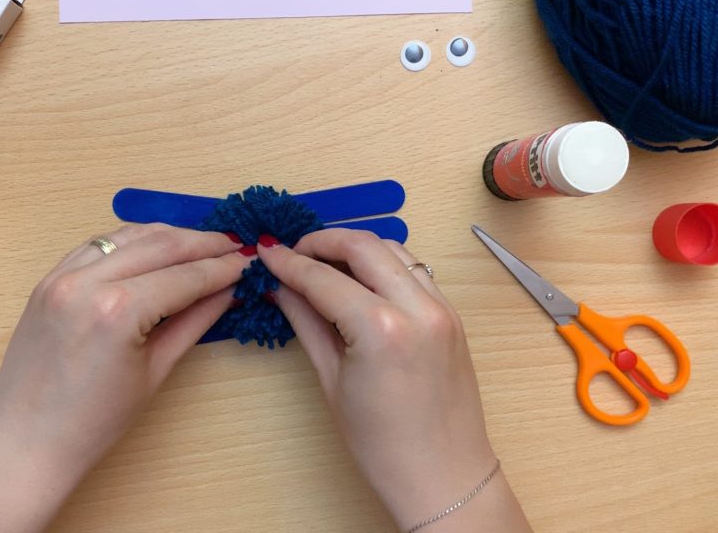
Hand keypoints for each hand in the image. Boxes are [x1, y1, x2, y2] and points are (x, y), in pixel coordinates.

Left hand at [0, 224, 251, 532]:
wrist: (27, 440)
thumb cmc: (94, 422)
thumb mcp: (155, 372)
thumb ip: (193, 322)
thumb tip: (227, 291)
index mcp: (118, 310)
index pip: (185, 276)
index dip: (222, 267)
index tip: (248, 260)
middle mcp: (87, 282)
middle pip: (160, 245)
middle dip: (202, 242)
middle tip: (234, 244)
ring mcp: (62, 276)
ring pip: (127, 235)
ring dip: (168, 234)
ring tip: (201, 241)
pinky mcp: (47, 279)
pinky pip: (96, 245)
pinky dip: (129, 240)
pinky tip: (153, 246)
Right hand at [258, 229, 530, 531]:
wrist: (443, 475)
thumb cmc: (382, 444)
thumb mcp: (332, 381)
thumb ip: (307, 323)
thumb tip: (281, 288)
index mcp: (381, 329)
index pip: (324, 278)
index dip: (288, 262)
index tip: (265, 253)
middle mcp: (417, 307)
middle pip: (363, 245)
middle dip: (322, 241)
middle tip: (292, 251)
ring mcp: (441, 308)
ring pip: (394, 249)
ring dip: (356, 247)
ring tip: (323, 262)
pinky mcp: (452, 314)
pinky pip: (415, 270)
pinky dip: (384, 263)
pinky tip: (360, 279)